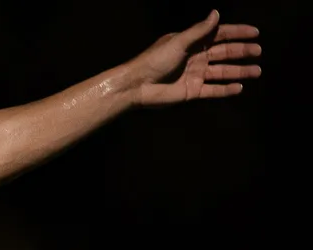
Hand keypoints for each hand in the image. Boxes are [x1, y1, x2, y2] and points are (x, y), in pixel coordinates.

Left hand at [124, 12, 259, 104]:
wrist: (137, 86)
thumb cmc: (155, 60)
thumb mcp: (179, 42)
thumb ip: (199, 30)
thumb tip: (216, 13)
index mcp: (193, 42)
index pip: (220, 35)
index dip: (238, 33)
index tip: (255, 33)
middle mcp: (196, 57)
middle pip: (224, 53)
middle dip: (242, 52)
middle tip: (259, 52)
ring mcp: (195, 75)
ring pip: (222, 72)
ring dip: (239, 71)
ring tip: (257, 71)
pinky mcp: (191, 91)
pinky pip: (212, 90)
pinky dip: (225, 90)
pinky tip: (239, 88)